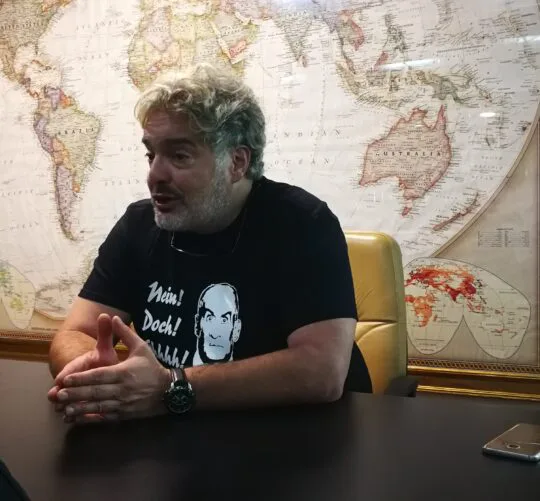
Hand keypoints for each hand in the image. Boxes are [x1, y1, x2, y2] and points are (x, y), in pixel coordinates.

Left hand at [52, 315, 170, 423]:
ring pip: (98, 406)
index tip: (65, 380)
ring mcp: (123, 403)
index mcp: (124, 372)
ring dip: (79, 408)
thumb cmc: (152, 367)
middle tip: (58, 395)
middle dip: (75, 394)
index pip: (99, 376)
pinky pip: (104, 417)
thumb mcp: (141, 347)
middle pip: (95, 392)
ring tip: (63, 409)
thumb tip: (113, 318)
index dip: (81, 379)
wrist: (168, 390)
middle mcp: (122, 389)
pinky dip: (90, 418)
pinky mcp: (124, 414)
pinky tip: (77, 418)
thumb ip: (125, 333)